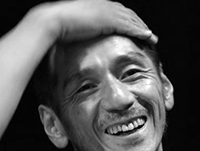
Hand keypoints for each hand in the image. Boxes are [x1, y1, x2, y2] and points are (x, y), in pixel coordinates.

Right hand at [34, 0, 157, 43]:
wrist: (55, 21)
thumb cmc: (63, 24)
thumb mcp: (77, 24)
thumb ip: (86, 26)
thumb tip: (87, 33)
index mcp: (100, 6)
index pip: (121, 14)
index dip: (131, 22)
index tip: (137, 30)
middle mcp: (107, 6)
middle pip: (130, 16)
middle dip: (141, 25)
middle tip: (149, 35)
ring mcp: (109, 12)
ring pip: (133, 20)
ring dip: (143, 29)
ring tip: (151, 38)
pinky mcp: (109, 20)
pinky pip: (129, 26)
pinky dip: (139, 31)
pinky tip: (147, 36)